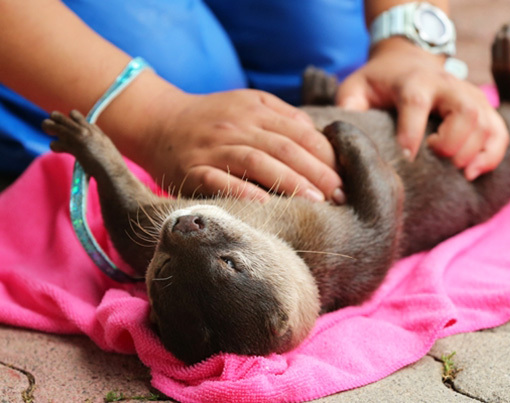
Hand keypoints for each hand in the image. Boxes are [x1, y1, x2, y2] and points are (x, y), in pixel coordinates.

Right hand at [135, 89, 343, 202]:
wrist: (158, 121)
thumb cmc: (212, 118)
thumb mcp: (248, 105)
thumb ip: (282, 118)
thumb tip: (321, 142)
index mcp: (255, 109)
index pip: (299, 131)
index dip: (325, 154)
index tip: (345, 177)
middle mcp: (236, 125)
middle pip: (285, 148)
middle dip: (317, 172)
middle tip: (340, 195)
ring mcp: (214, 148)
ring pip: (258, 162)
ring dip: (290, 182)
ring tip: (316, 202)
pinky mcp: (192, 169)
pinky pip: (220, 181)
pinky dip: (244, 192)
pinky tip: (267, 206)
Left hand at [336, 37, 508, 180]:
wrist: (407, 60)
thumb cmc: (378, 82)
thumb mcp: (355, 87)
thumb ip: (349, 108)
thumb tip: (343, 138)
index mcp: (412, 81)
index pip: (416, 102)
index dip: (413, 130)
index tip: (407, 157)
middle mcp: (446, 85)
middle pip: (464, 111)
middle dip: (453, 142)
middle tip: (436, 159)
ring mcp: (468, 95)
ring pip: (486, 121)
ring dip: (475, 151)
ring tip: (459, 173)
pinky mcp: (482, 108)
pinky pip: (499, 131)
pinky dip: (492, 154)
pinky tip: (475, 172)